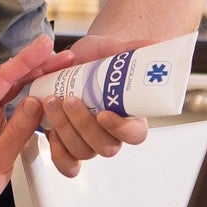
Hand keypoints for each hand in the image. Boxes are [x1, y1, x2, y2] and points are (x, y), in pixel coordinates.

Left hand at [0, 35, 79, 206]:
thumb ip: (18, 129)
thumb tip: (38, 101)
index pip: (2, 79)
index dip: (25, 60)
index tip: (46, 45)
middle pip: (10, 80)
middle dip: (36, 65)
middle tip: (64, 55)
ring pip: (14, 92)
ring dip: (36, 79)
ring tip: (61, 67)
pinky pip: (15, 108)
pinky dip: (32, 99)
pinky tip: (48, 93)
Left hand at [37, 35, 150, 177]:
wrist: (77, 61)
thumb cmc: (101, 58)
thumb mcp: (115, 48)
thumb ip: (135, 48)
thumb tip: (157, 44)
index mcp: (131, 116)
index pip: (135, 135)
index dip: (121, 129)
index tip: (103, 113)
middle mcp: (112, 134)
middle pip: (106, 147)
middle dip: (84, 125)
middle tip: (70, 100)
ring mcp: (90, 142)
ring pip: (83, 152)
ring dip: (66, 130)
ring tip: (53, 102)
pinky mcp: (69, 145)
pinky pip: (67, 163)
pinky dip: (56, 150)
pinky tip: (49, 128)